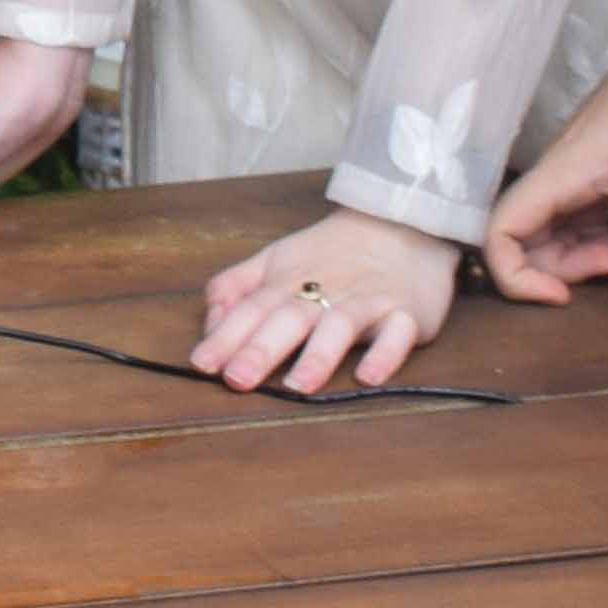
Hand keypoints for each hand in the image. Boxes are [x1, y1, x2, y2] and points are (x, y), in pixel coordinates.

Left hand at [195, 204, 461, 395]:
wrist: (399, 221)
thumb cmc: (329, 253)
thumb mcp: (275, 260)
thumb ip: (236, 288)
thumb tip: (209, 324)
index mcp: (287, 281)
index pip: (251, 309)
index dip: (225, 336)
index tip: (201, 364)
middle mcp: (323, 292)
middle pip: (288, 318)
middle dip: (261, 348)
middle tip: (237, 379)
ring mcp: (366, 302)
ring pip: (340, 326)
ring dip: (318, 355)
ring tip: (297, 386)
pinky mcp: (407, 313)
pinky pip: (398, 334)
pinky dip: (385, 354)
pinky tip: (368, 377)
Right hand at [480, 17, 607, 328]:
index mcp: (568, 170)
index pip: (500, 231)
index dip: (518, 277)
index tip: (567, 297)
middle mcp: (564, 165)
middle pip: (529, 233)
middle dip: (567, 267)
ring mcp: (583, 159)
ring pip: (561, 221)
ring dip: (592, 250)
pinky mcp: (605, 153)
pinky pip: (587, 205)